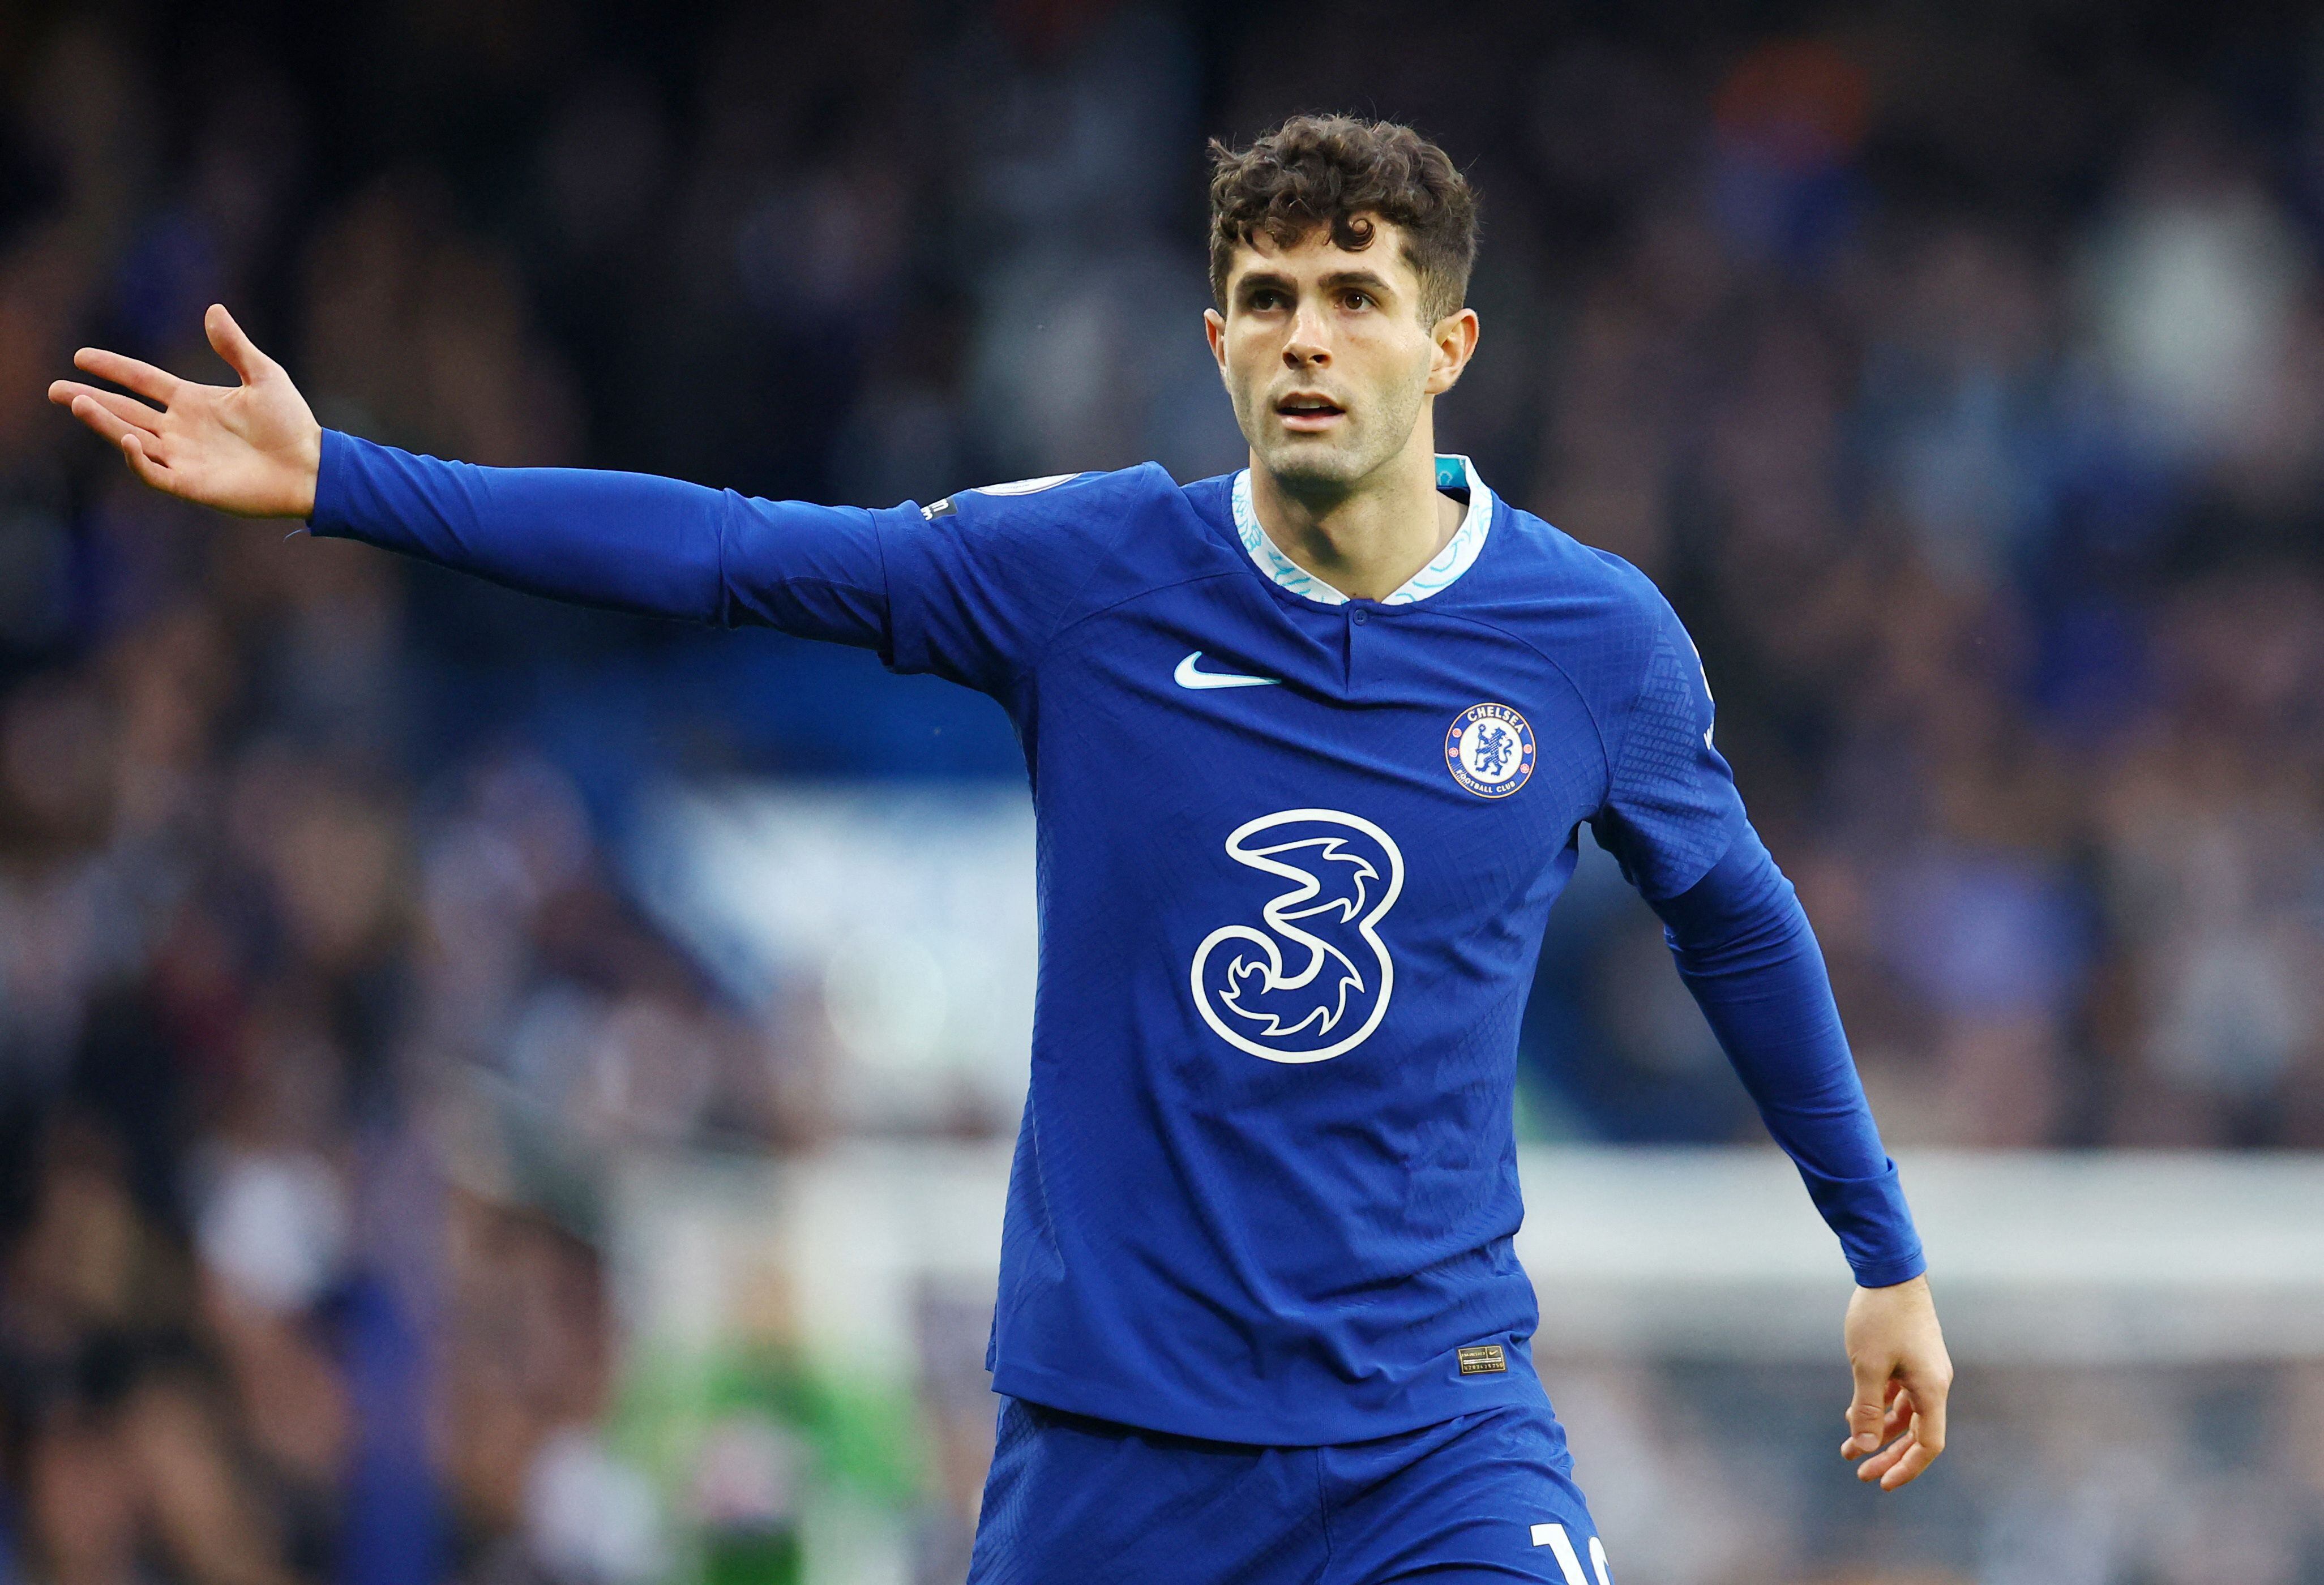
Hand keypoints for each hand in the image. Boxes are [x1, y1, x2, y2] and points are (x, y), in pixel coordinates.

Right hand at [48, 304, 322, 518]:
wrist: (312, 466)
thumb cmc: (292, 424)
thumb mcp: (264, 376)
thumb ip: (235, 346)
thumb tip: (213, 310)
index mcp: (194, 401)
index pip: (142, 381)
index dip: (113, 368)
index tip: (81, 356)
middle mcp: (181, 428)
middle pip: (125, 410)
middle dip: (89, 399)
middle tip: (54, 389)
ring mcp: (183, 457)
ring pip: (130, 438)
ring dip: (103, 422)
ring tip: (76, 403)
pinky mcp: (191, 483)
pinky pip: (153, 472)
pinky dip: (136, 458)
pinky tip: (125, 438)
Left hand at [1840, 1272, 1950, 1489]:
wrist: (1890, 1271)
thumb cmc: (1880, 1317)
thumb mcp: (1867, 1366)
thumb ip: (1865, 1408)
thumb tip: (1863, 1446)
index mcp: (1931, 1390)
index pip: (1928, 1445)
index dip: (1908, 1468)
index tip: (1883, 1483)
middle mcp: (1933, 1384)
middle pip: (1915, 1434)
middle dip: (1888, 1455)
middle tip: (1860, 1473)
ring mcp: (1923, 1370)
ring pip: (1903, 1414)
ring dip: (1877, 1431)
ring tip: (1848, 1448)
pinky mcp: (1911, 1358)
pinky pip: (1897, 1394)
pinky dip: (1877, 1407)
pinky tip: (1851, 1415)